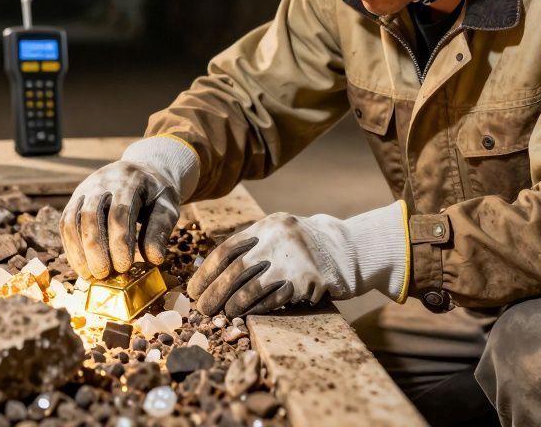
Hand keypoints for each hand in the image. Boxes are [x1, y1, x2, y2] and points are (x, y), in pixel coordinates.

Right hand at [61, 160, 180, 279]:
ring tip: (90, 275)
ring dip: (78, 250)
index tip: (124, 266)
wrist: (141, 171)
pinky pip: (66, 224)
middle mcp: (102, 182)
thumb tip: (153, 259)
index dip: (120, 241)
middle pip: (92, 215)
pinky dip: (71, 247)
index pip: (120, 212)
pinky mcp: (75, 200)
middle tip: (104, 274)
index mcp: (129, 180)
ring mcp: (85, 190)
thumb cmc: (155, 194)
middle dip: (96, 248)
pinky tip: (81, 267)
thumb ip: (160, 230)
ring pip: (73, 220)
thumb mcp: (166, 206)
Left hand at [187, 202, 409, 316]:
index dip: (206, 272)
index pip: (227, 249)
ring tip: (225, 314)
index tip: (193, 290)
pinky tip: (247, 315)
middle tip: (202, 309)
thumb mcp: (277, 235)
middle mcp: (278, 239)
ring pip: (252, 288)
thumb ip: (250, 248)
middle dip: (215, 293)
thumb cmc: (302, 247)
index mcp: (267, 225)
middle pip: (236, 270)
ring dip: (234, 305)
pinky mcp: (308, 281)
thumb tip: (209, 275)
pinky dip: (257, 309)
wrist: (347, 250)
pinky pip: (274, 300)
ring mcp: (294, 260)